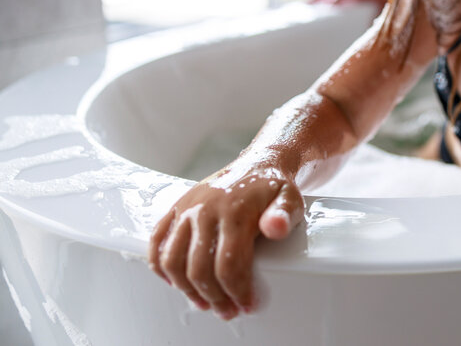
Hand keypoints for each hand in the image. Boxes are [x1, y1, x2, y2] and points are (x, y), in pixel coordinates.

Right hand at [148, 168, 303, 319]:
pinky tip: (175, 282)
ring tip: (203, 302)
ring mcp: (187, 209)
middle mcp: (205, 210)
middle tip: (227, 311)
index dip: (237, 291)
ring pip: (172, 260)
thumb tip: (276, 228)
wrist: (258, 163)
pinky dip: (160, 266)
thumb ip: (284, 214)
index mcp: (235, 211)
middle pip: (199, 268)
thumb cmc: (273, 187)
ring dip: (185, 288)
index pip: (229, 264)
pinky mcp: (176, 208)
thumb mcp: (290, 198)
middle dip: (214, 297)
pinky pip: (157, 241)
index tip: (246, 305)